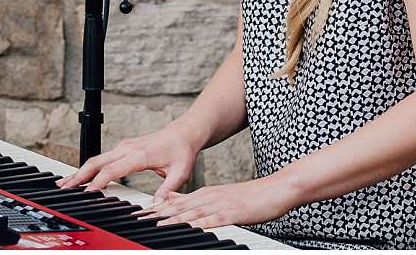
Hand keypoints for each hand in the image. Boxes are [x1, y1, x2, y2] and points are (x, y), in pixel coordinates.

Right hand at [56, 124, 201, 201]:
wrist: (184, 132)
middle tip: (64, 188)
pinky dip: (89, 167)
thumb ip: (167, 190)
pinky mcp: (123, 148)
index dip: (99, 182)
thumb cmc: (182, 150)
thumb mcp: (180, 173)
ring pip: (97, 159)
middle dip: (79, 175)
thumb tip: (155, 205)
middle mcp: (128, 148)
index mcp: (140, 154)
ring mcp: (124, 146)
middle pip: (97, 162)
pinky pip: (102, 158)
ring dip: (81, 171)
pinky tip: (82, 176)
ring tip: (66, 183)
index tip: (87, 192)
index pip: (113, 169)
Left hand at [135, 176, 297, 230]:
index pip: (175, 201)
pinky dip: (200, 223)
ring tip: (156, 224)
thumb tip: (180, 205)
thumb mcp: (221, 197)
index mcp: (206, 194)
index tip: (139, 213)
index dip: (156, 208)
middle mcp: (210, 197)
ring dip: (173, 218)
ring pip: (192, 212)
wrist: (276, 188)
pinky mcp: (234, 213)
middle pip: (179, 206)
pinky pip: (215, 219)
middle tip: (139, 218)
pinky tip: (190, 227)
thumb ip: (201, 202)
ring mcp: (221, 204)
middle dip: (157, 213)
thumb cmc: (250, 197)